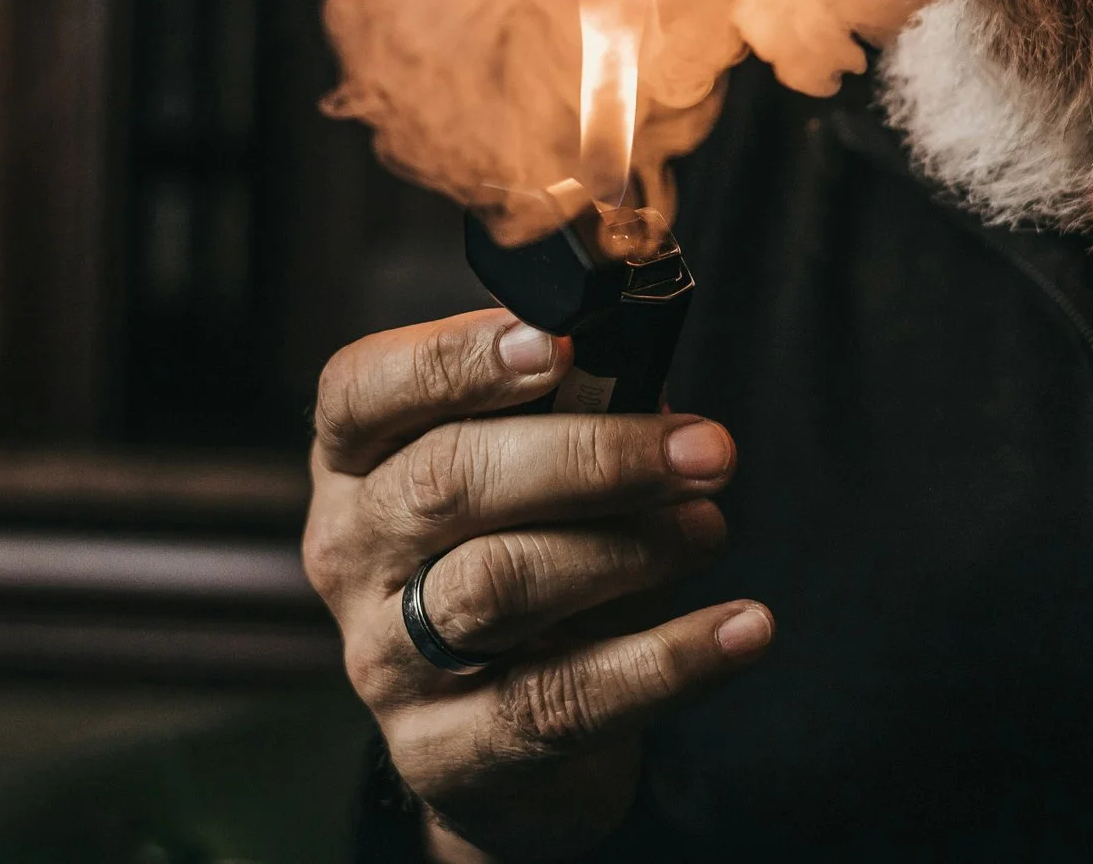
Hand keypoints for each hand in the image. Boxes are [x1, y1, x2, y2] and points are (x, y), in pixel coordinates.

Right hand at [303, 308, 773, 860]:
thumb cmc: (521, 557)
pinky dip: (668, 660)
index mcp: (356, 462)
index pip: (365, 391)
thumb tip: (648, 361)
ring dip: (626, 549)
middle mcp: (351, 553)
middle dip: (591, 455)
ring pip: (498, 585)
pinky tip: (742, 627)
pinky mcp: (449, 751)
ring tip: (708, 527)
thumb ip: (570, 409)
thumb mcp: (526, 474)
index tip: (557, 341)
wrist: (501, 745)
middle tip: (704, 449)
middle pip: (450, 482)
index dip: (456, 360)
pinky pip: (564, 700)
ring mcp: (389, 660)